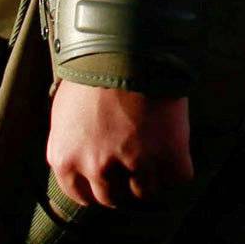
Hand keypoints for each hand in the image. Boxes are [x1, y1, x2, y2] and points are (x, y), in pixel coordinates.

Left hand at [47, 82, 192, 208]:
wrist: (129, 44)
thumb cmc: (93, 68)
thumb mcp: (65, 110)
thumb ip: (71, 143)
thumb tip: (80, 159)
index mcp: (65, 158)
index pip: (81, 195)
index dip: (97, 187)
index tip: (109, 178)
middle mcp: (95, 168)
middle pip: (113, 198)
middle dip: (124, 184)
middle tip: (134, 164)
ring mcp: (133, 164)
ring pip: (146, 193)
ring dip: (152, 177)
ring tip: (155, 153)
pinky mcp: (167, 156)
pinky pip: (178, 178)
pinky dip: (179, 167)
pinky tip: (174, 148)